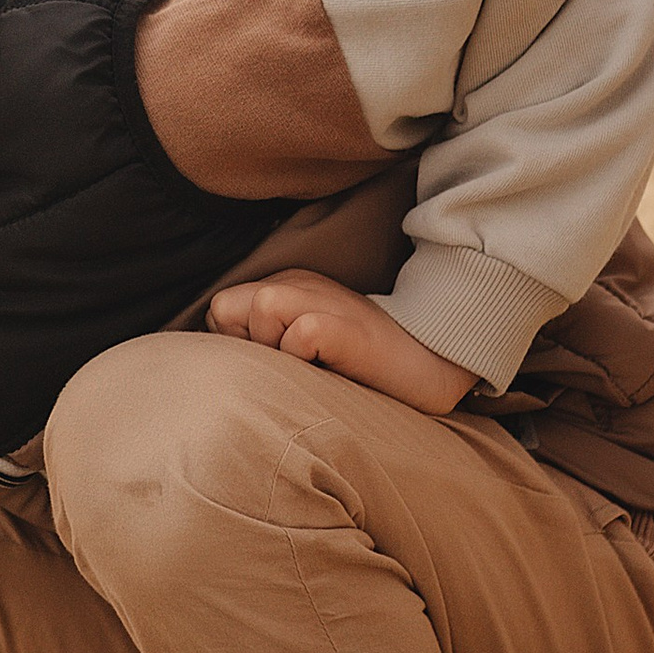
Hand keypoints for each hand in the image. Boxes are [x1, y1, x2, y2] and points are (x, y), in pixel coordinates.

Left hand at [205, 270, 473, 417]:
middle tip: (287, 367)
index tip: (270, 363)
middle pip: (227, 306)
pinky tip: (331, 366)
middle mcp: (299, 286)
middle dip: (244, 343)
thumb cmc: (363, 366)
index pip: (220, 309)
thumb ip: (266, 343)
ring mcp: (322, 301)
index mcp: (287, 288)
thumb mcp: (306, 348)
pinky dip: (304, 356)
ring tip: (312, 367)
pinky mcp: (344, 325)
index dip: (233, 342)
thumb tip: (222, 363)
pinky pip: (302, 333)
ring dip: (274, 349)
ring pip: (261, 309)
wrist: (433, 365)